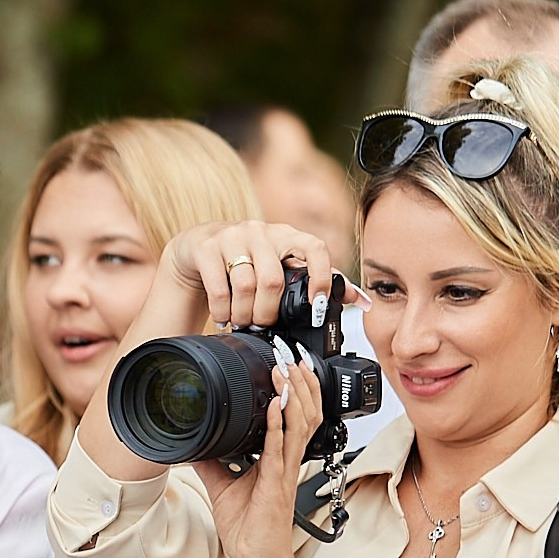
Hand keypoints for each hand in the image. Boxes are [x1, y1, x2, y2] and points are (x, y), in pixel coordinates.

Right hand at [156, 219, 341, 330]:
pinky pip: (219, 287)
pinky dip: (222, 310)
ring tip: (242, 323)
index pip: (315, 248)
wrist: (198, 248)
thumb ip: (317, 281)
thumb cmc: (248, 262)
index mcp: (287, 236)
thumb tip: (360, 301)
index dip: (321, 277)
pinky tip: (223, 317)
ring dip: (244, 314)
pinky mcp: (206, 247)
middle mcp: (261, 231)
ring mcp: (232, 236)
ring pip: (246, 285)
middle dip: (268, 312)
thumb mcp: (282, 267)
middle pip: (274, 279)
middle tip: (263, 326)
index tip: (316, 307)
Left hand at [193, 355, 323, 557]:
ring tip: (285, 371)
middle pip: (303, 414)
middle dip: (299, 384)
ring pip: (298, 426)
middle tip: (291, 358)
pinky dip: (279, 427)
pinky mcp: (276, 486)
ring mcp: (283, 473)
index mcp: (278, 461)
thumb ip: (213, 463)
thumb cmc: (249, 530)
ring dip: (293, 396)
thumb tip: (196, 444)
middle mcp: (286, 463)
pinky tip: (276, 408)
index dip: (294, 392)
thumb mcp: (223, 488)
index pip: (293, 418)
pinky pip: (280, 451)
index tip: (287, 367)